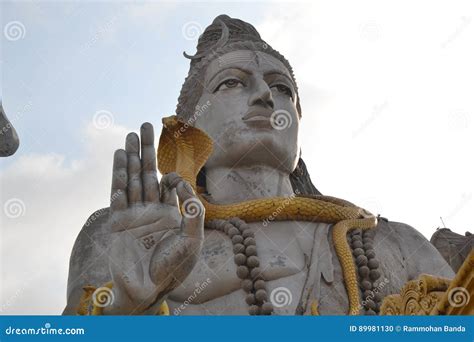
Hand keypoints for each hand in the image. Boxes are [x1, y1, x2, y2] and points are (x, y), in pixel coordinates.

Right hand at [104, 122, 203, 313]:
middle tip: (144, 125)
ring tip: (129, 137)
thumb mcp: (193, 240)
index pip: (168, 183)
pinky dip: (119, 178)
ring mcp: (133, 214)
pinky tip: (120, 160)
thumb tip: (185, 187)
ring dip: (130, 158)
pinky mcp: (118, 223)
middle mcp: (150, 209)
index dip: (173, 176)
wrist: (149, 289)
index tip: (175, 180)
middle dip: (146, 149)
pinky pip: (118, 196)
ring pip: (131, 179)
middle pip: (147, 172)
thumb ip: (193, 213)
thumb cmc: (174, 267)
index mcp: (169, 212)